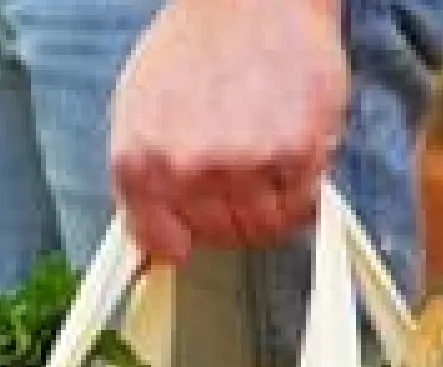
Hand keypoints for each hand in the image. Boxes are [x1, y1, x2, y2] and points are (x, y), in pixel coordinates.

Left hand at [110, 0, 347, 261]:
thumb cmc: (197, 46)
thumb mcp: (140, 110)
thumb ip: (145, 176)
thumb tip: (157, 234)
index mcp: (138, 160)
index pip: (161, 244)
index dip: (186, 238)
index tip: (198, 230)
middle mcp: (185, 168)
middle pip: (220, 237)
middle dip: (235, 214)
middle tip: (245, 177)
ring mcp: (241, 164)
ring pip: (265, 227)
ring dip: (273, 205)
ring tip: (271, 162)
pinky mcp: (295, 154)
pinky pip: (303, 207)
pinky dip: (304, 190)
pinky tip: (294, 155)